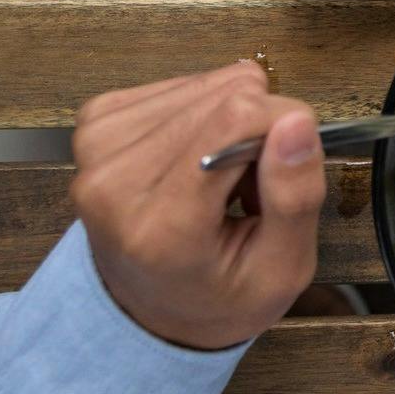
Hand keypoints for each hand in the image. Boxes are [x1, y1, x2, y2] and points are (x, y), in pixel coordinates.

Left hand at [69, 62, 325, 350]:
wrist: (146, 310)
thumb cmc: (219, 295)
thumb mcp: (282, 270)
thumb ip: (296, 198)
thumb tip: (298, 120)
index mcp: (161, 227)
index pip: (236, 118)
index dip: (283, 126)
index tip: (287, 169)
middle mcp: (113, 180)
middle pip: (224, 94)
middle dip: (256, 129)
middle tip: (248, 184)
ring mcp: (97, 147)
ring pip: (207, 83)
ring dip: (229, 121)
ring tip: (220, 175)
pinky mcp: (96, 123)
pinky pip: (180, 83)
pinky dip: (203, 112)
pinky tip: (196, 154)